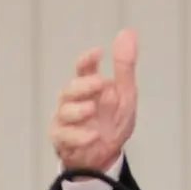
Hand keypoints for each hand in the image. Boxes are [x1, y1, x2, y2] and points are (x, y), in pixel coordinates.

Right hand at [50, 28, 138, 172]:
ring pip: (63, 111)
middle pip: (70, 88)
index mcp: (88, 86)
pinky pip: (63, 136)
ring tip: (92, 110)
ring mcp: (65, 120)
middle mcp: (73, 100)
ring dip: (78, 110)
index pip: (82, 68)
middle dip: (83, 85)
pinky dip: (78, 136)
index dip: (87, 59)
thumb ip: (124, 66)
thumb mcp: (125, 94)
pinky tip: (92, 136)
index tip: (98, 53)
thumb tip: (128, 33)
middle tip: (101, 83)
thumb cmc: (113, 122)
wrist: (107, 156)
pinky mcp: (61, 140)